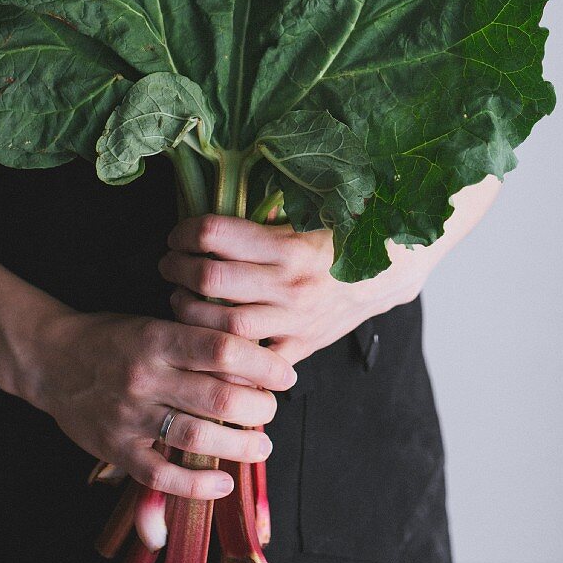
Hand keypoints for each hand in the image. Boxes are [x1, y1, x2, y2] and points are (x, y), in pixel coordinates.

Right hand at [29, 307, 296, 498]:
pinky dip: (196, 485)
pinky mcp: (117, 449)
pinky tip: (223, 484)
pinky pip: (161, 475)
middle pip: (219, 396)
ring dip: (239, 445)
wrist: (52, 359)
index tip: (286, 374)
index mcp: (159, 337)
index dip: (263, 364)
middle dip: (259, 407)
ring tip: (261, 445)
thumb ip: (198, 338)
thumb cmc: (115, 338)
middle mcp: (147, 376)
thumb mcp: (155, 321)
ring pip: (197, 438)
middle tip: (272, 408)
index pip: (222, 349)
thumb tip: (255, 357)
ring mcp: (130, 416)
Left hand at [159, 215, 420, 364]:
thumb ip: (267, 213)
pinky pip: (254, 362)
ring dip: (190, 313)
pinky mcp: (301, 347)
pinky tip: (208, 340)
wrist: (393, 269)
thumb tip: (219, 200)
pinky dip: (226, 356)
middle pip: (210, 281)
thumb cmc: (348, 232)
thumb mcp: (312, 212)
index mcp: (291, 246)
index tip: (179, 233)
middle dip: (178, 270)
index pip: (216, 235)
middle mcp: (291, 287)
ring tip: (181, 298)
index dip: (186, 232)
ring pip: (223, 326)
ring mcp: (295, 322)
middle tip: (169, 263)